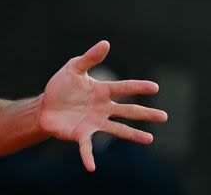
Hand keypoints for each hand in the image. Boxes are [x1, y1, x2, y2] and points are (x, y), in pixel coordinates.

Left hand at [38, 40, 167, 171]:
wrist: (45, 106)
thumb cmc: (61, 87)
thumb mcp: (73, 68)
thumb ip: (89, 58)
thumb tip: (106, 43)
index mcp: (101, 91)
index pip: (123, 88)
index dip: (138, 87)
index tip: (155, 87)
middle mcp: (102, 108)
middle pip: (127, 111)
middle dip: (145, 113)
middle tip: (164, 117)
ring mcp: (94, 123)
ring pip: (117, 129)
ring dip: (132, 135)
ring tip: (149, 139)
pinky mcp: (81, 135)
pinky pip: (87, 147)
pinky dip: (89, 157)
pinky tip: (92, 167)